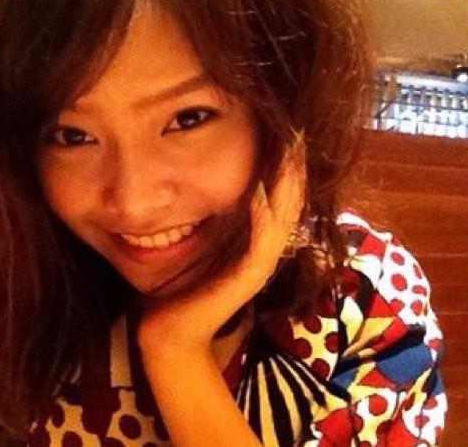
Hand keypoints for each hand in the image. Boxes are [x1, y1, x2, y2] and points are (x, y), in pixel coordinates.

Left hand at [137, 132, 305, 356]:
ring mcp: (258, 265)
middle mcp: (262, 251)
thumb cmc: (177, 289)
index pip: (277, 199)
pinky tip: (263, 187)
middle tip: (296, 133)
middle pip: (288, 203)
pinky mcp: (248, 277)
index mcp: (251, 242)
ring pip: (284, 217)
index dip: (283, 169)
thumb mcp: (193, 248)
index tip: (285, 135)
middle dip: (292, 168)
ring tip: (292, 148)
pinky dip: (267, 213)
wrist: (170, 333)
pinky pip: (264, 240)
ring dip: (289, 184)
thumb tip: (193, 196)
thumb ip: (203, 226)